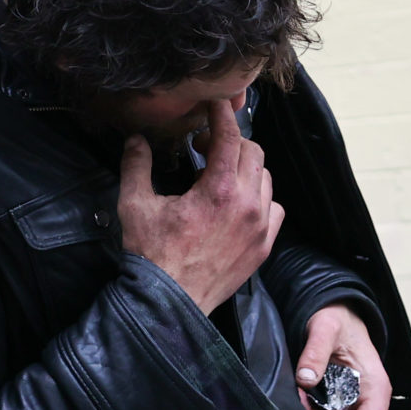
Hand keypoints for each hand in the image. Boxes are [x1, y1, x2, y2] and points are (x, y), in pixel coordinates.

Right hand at [117, 98, 283, 313]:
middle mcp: (247, 205)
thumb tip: (136, 140)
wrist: (169, 305)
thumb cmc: (152, 256)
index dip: (221, 114)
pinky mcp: (263, 247)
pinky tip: (238, 204)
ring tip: (219, 177)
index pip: (229, 136)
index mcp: (218, 190)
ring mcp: (259, 228)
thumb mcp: (136, 205)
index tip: (214, 105)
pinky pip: (274, 209)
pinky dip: (260, 198)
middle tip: (203, 148)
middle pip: (251, 152)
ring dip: (245, 168)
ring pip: (265, 178)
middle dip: (229, 142)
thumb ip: (137, 165)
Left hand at [297, 304, 388, 409]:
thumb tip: (305, 381)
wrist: (337, 314)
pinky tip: (300, 397)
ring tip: (297, 397)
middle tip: (298, 409)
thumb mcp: (325, 328)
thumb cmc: (338, 320)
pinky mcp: (339, 402)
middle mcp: (367, 402)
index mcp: (375, 389)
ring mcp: (353, 404)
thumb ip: (315, 352)